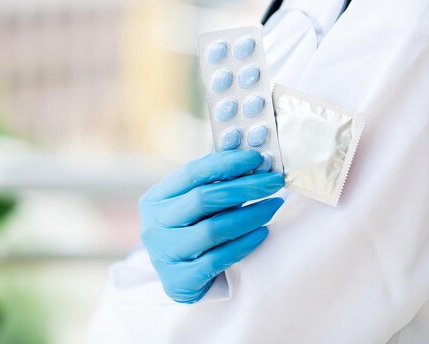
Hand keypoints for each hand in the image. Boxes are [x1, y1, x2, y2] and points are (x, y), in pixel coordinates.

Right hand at [139, 150, 284, 303]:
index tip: (256, 158)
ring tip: (274, 205)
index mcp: (156, 198)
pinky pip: (218, 259)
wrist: (178, 277)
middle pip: (203, 198)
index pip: (192, 173)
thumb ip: (217, 177)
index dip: (225, 163)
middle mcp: (154, 224)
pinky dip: (244, 244)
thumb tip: (246, 148)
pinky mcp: (179, 280)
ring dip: (249, 215)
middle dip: (244, 187)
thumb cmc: (192, 229)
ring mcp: (164, 254)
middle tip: (274, 181)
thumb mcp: (195, 201)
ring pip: (212, 230)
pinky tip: (263, 232)